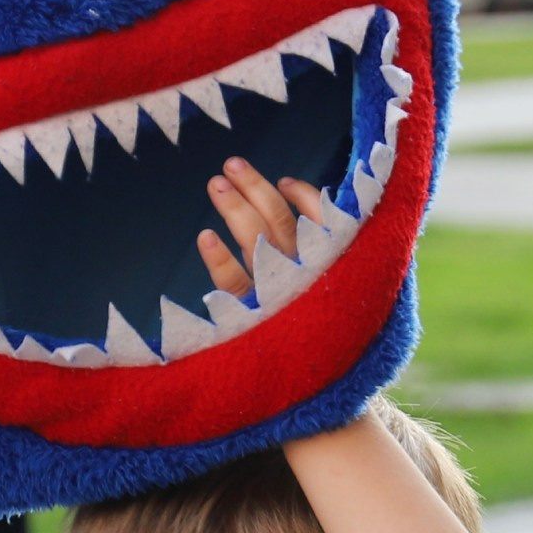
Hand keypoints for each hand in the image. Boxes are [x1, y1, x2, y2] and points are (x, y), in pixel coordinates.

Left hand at [197, 157, 329, 297]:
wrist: (308, 367)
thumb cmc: (316, 311)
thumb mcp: (327, 270)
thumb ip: (316, 235)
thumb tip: (290, 190)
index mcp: (323, 258)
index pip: (319, 219)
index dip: (303, 197)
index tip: (284, 182)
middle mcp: (301, 268)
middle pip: (278, 221)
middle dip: (254, 188)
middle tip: (231, 164)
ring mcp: (275, 288)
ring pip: (256, 241)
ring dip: (235, 208)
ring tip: (216, 183)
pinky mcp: (250, 309)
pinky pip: (234, 283)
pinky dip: (220, 260)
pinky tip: (205, 236)